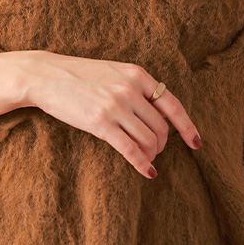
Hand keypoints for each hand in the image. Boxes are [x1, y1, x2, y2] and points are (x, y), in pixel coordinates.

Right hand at [12, 50, 201, 179]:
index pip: (172, 105)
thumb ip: (137, 87)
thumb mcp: (114, 72)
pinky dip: (142, 163)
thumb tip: (159, 113)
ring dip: (152, 154)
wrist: (46, 76)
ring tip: (148, 159)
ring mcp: (116, 106)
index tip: (197, 143)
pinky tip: (148, 172)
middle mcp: (130, 89)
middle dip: (162, 144)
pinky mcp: (100, 123)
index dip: (187, 127)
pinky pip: (130, 149)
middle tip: (156, 151)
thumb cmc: (81, 76)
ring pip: (148, 139)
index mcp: (137, 74)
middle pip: (161, 127)